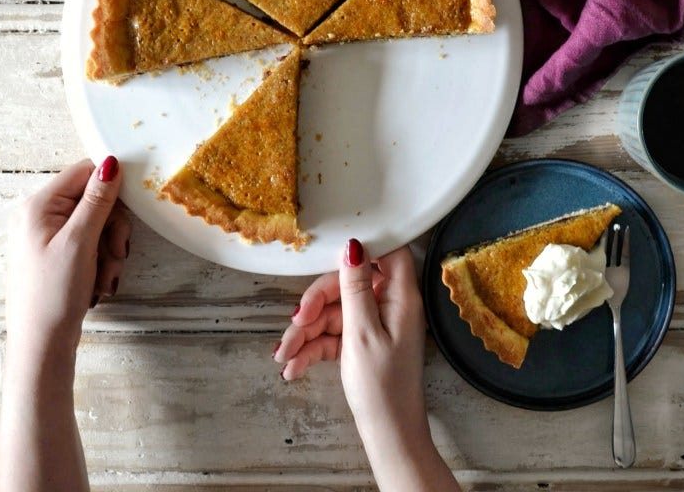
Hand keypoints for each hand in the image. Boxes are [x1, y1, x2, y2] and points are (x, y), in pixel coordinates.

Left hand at [5, 156, 130, 362]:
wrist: (41, 347)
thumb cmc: (52, 296)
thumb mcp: (80, 242)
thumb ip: (97, 200)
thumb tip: (111, 163)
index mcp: (38, 206)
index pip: (84, 172)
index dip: (110, 188)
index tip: (129, 208)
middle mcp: (41, 217)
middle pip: (94, 201)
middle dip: (112, 228)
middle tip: (117, 251)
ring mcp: (49, 238)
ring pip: (97, 225)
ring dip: (110, 249)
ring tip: (107, 276)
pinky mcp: (58, 256)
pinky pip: (90, 244)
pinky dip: (101, 261)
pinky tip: (99, 282)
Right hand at [275, 240, 459, 491]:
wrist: (387, 437)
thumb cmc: (382, 387)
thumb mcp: (362, 333)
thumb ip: (355, 287)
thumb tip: (353, 245)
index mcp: (399, 295)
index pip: (387, 251)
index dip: (361, 246)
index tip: (328, 250)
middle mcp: (388, 304)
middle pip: (348, 283)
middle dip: (317, 303)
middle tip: (296, 321)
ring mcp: (373, 325)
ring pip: (334, 312)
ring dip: (305, 332)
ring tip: (283, 355)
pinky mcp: (360, 344)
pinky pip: (332, 335)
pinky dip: (311, 348)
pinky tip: (292, 366)